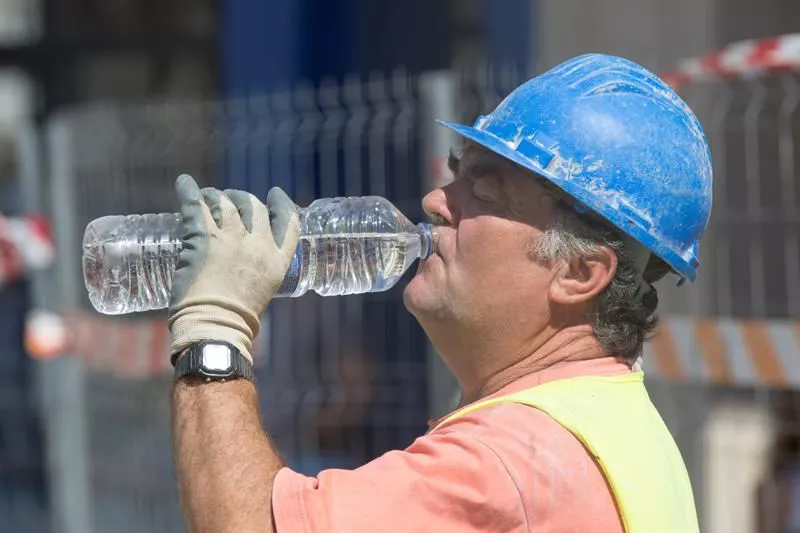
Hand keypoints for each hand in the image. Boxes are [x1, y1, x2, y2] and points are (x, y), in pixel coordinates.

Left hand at [168, 175, 299, 363]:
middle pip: (254, 207)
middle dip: (242, 198)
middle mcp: (257, 245)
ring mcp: (230, 239)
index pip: (288, 222)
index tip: (274, 194)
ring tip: (206, 196)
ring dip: (215, 196)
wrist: (216, 327)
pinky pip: (195, 206)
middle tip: (229, 199)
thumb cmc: (237, 320)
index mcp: (276, 261)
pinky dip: (188, 191)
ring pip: (225, 202)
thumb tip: (244, 265)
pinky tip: (184, 184)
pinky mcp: (202, 238)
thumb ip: (258, 272)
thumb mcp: (262, 291)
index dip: (282, 204)